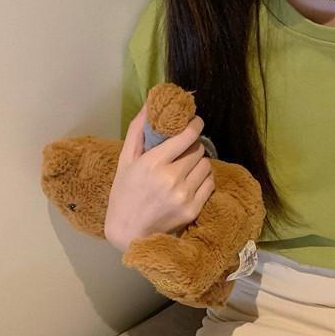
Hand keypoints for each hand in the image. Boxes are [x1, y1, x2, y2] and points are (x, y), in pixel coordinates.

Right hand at [104, 106, 214, 253]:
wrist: (128, 232)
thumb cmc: (124, 192)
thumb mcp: (125, 160)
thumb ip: (138, 130)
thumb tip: (150, 103)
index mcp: (153, 163)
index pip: (186, 136)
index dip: (194, 126)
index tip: (195, 123)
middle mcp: (171, 178)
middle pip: (198, 150)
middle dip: (193, 146)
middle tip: (185, 149)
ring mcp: (184, 195)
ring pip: (206, 165)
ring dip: (199, 163)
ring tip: (187, 167)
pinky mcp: (192, 209)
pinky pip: (210, 184)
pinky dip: (203, 179)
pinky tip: (191, 181)